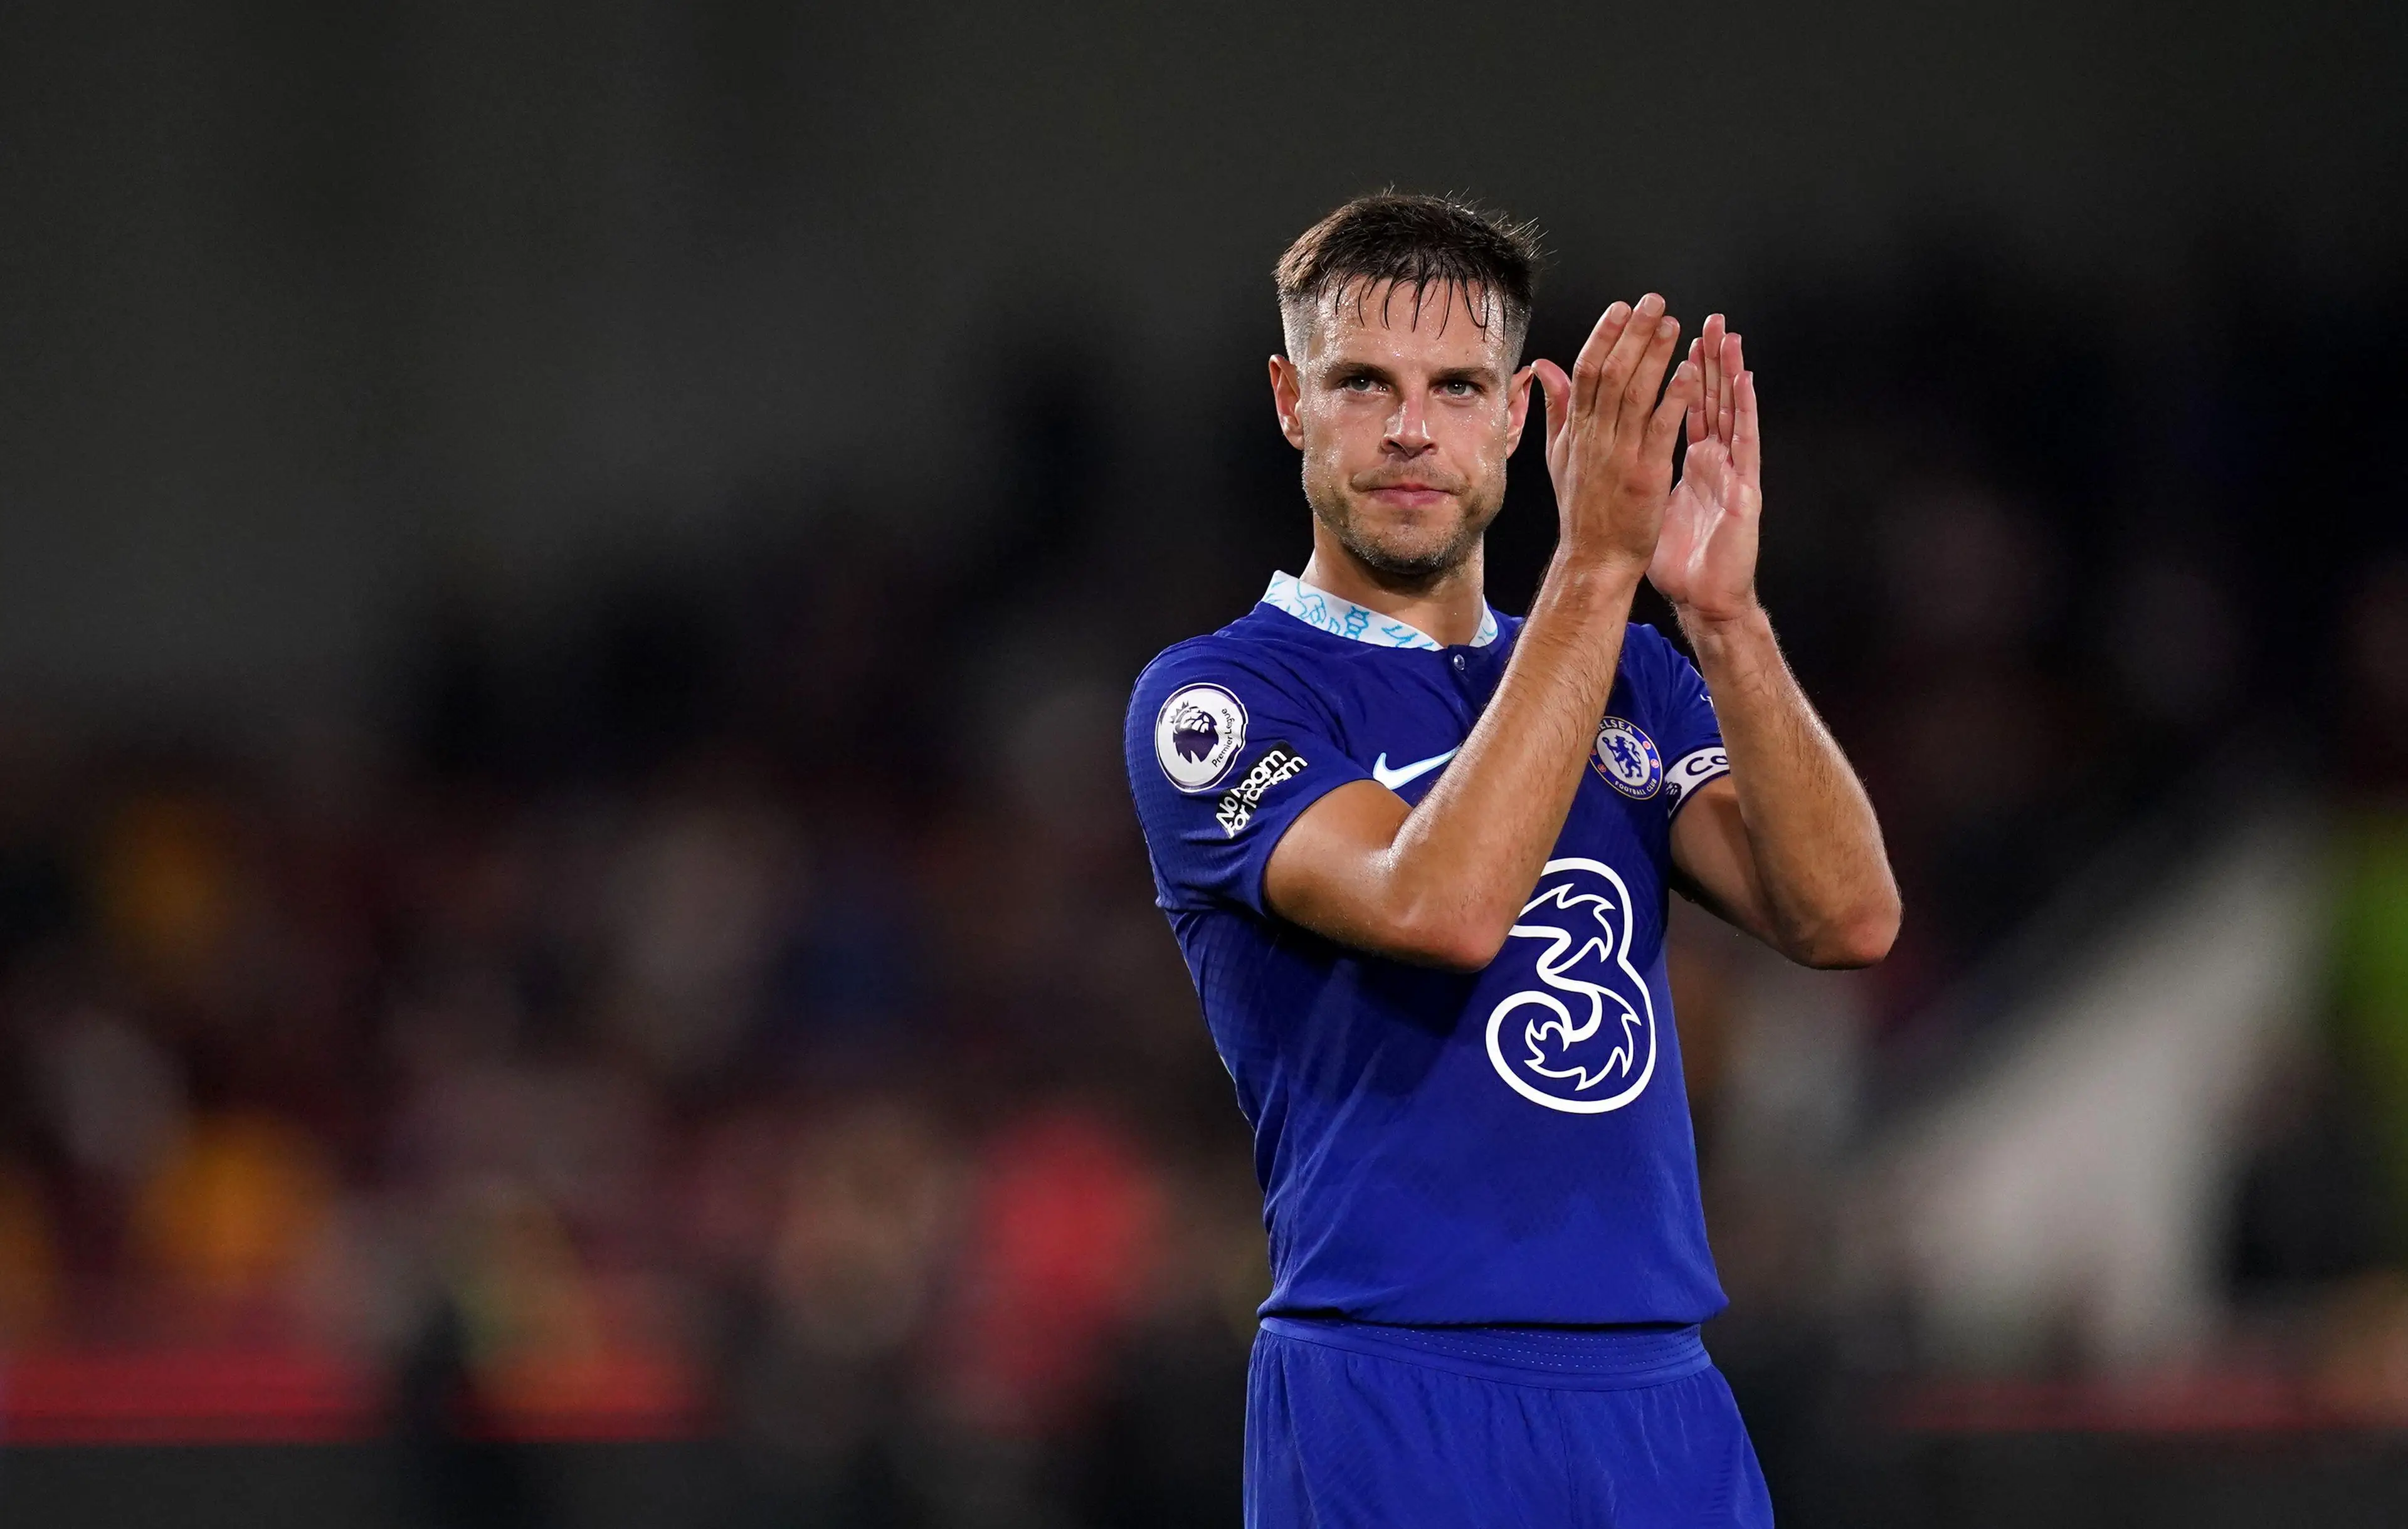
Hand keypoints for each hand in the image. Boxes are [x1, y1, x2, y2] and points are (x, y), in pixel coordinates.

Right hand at [1532, 294, 1698, 575]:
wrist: (1595, 558)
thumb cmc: (1583, 510)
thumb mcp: (1560, 456)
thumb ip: (1557, 409)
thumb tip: (1545, 368)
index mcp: (1577, 431)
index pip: (1586, 372)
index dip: (1603, 336)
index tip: (1621, 308)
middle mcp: (1595, 438)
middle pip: (1611, 373)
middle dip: (1632, 333)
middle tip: (1653, 302)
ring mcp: (1619, 455)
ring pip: (1634, 394)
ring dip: (1654, 356)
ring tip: (1672, 323)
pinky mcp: (1645, 474)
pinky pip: (1659, 429)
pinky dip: (1673, 399)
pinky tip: (1687, 372)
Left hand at [1650, 314, 1761, 623]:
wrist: (1703, 595)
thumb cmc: (1676, 550)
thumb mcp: (1646, 498)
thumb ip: (1630, 461)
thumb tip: (1606, 437)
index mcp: (1687, 458)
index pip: (1679, 405)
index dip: (1674, 371)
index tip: (1666, 335)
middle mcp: (1712, 459)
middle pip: (1709, 400)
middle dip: (1708, 359)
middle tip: (1707, 319)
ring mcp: (1729, 472)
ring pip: (1731, 411)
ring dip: (1730, 371)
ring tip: (1727, 335)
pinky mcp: (1744, 489)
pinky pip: (1745, 444)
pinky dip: (1744, 410)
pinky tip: (1745, 381)